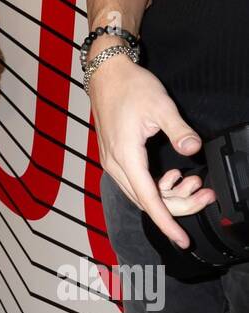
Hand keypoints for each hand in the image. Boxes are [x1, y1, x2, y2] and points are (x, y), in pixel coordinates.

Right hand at [89, 56, 214, 248]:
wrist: (106, 73)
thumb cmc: (130, 87)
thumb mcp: (161, 105)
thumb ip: (178, 130)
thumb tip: (192, 150)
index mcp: (126, 156)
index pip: (149, 199)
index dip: (167, 222)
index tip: (181, 239)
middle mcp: (115, 165)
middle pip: (147, 201)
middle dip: (178, 205)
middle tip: (206, 195)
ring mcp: (112, 162)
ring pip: (141, 194)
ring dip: (169, 195)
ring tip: (195, 181)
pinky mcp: (114, 157)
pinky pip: (135, 183)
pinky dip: (157, 186)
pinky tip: (175, 174)